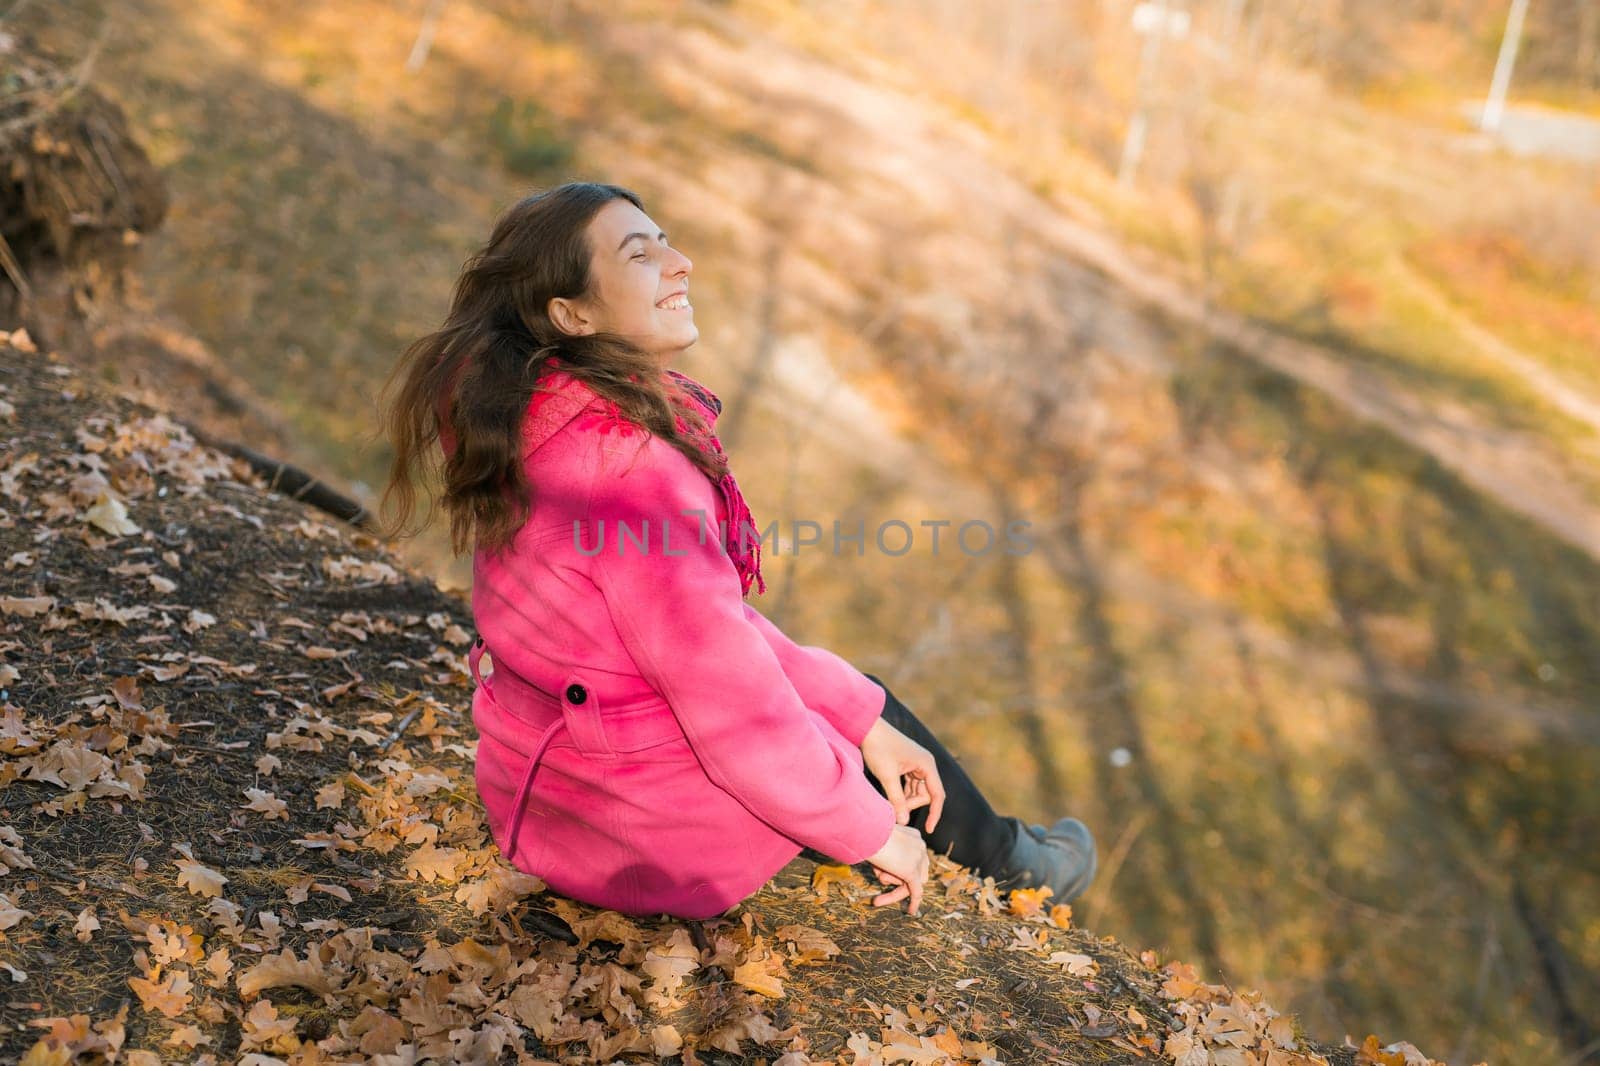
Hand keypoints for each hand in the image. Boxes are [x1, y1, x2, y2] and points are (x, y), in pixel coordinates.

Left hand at [860, 717, 945, 833]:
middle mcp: (925, 764)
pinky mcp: (908, 766)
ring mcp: (917, 765)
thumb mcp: (887, 776)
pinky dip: (902, 793)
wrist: (867, 728)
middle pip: (927, 794)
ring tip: (890, 803)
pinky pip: (910, 786)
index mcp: (927, 764)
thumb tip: (904, 821)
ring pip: (918, 791)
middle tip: (894, 808)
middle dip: (912, 804)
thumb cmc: (878, 747)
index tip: (929, 830)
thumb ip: (897, 799)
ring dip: (906, 800)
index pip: (937, 795)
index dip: (935, 814)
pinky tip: (891, 797)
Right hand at [864, 823, 929, 914]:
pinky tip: (910, 912)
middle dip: (901, 879)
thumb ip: (886, 852)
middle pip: (918, 871)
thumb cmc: (866, 833)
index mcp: (915, 837)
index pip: (915, 858)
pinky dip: (914, 902)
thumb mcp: (879, 840)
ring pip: (913, 882)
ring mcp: (917, 859)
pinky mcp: (911, 872)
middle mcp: (920, 847)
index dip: (903, 868)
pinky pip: (916, 892)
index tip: (889, 872)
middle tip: (882, 879)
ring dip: (894, 885)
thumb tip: (883, 867)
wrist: (866, 830)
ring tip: (878, 873)